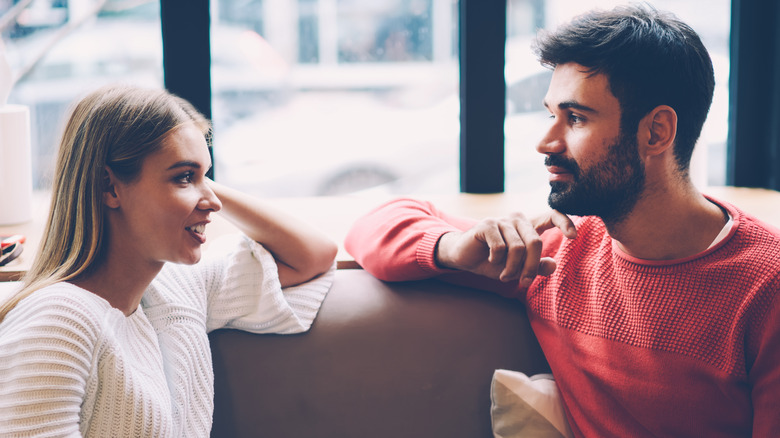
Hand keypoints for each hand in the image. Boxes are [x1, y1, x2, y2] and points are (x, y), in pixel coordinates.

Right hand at [435, 210, 575, 284]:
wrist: (465, 258)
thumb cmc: (494, 262)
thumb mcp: (518, 268)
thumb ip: (536, 266)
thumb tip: (553, 264)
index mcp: (528, 226)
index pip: (552, 216)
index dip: (565, 222)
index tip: (574, 236)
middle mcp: (517, 219)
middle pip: (535, 242)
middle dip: (530, 267)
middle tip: (523, 282)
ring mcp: (501, 220)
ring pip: (518, 248)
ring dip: (512, 268)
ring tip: (505, 276)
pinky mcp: (487, 225)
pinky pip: (500, 247)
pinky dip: (497, 260)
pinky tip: (491, 261)